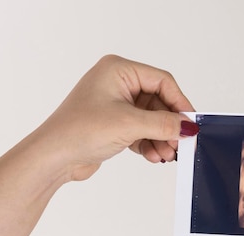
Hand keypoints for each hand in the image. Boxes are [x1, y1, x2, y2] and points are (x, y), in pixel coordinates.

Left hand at [34, 55, 197, 180]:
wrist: (53, 158)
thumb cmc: (78, 131)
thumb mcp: (128, 125)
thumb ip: (163, 124)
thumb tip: (188, 126)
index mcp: (118, 70)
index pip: (162, 81)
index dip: (179, 102)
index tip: (190, 123)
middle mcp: (116, 83)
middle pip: (158, 102)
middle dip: (169, 126)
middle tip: (180, 143)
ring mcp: (115, 104)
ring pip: (151, 119)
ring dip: (161, 138)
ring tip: (166, 155)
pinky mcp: (113, 124)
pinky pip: (141, 130)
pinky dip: (149, 143)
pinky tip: (153, 156)